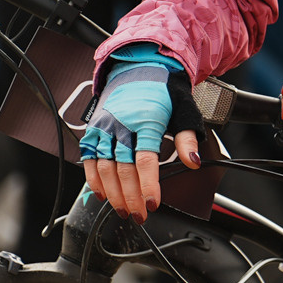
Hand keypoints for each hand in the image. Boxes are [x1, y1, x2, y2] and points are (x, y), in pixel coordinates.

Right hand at [78, 74, 199, 221]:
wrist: (139, 66)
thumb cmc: (163, 91)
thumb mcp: (183, 110)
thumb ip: (187, 138)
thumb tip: (193, 162)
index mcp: (146, 120)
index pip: (145, 160)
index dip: (148, 185)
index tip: (152, 205)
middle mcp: (121, 124)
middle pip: (123, 169)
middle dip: (131, 197)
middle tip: (139, 216)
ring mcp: (104, 127)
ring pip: (104, 167)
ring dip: (113, 193)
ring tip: (123, 210)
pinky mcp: (93, 128)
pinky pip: (89, 158)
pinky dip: (94, 179)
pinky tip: (102, 194)